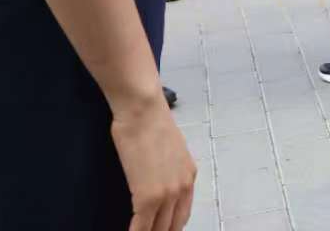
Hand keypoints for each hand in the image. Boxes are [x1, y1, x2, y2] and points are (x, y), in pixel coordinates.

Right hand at [111, 90, 196, 230]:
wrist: (143, 111)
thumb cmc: (150, 123)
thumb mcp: (169, 150)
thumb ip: (168, 170)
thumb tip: (157, 179)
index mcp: (189, 176)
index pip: (182, 215)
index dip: (170, 228)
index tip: (160, 230)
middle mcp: (183, 188)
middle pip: (172, 226)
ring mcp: (166, 194)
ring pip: (158, 229)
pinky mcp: (147, 197)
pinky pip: (141, 226)